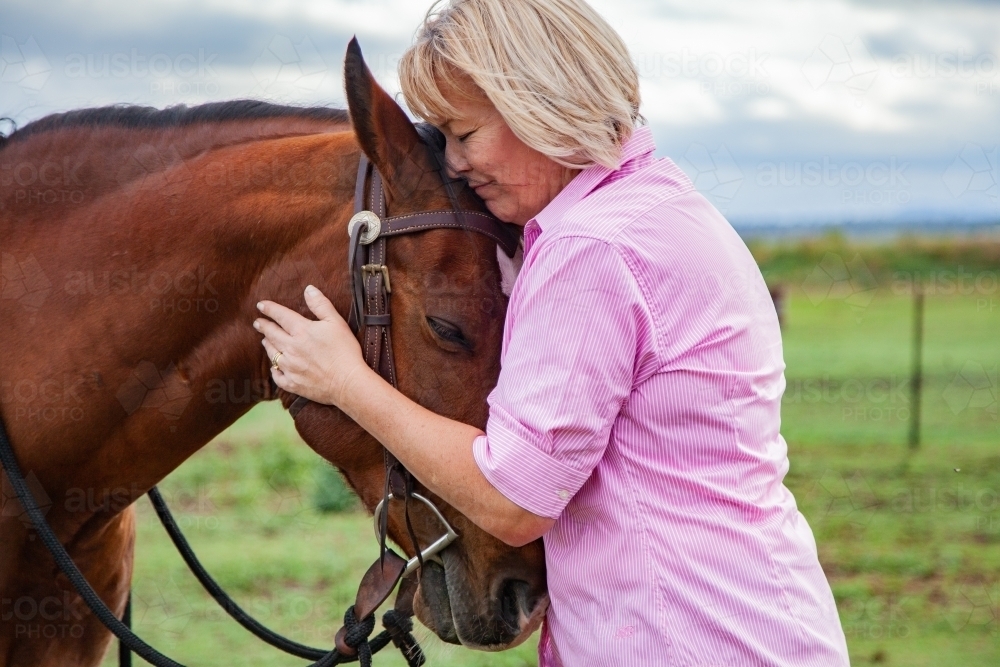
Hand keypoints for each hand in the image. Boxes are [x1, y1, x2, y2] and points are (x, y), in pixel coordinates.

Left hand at [254, 285, 369, 406]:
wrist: (348, 382)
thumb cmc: (345, 351)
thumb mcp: (336, 323)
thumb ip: (321, 305)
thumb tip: (308, 289)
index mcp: (301, 331)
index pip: (280, 316)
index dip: (269, 309)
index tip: (260, 306)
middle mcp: (291, 348)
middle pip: (271, 334)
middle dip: (263, 326)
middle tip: (257, 323)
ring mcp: (290, 367)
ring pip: (272, 354)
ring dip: (268, 345)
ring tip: (265, 341)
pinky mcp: (292, 383)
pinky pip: (277, 376)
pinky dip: (274, 370)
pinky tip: (274, 368)